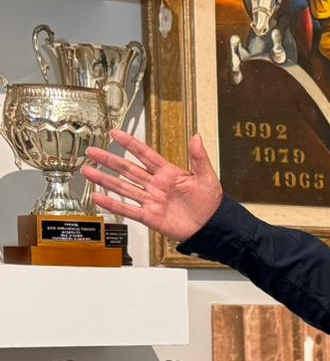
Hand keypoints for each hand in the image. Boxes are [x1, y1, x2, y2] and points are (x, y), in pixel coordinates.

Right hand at [83, 129, 223, 243]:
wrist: (212, 226)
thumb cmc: (211, 203)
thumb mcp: (207, 177)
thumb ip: (199, 158)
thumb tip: (196, 137)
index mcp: (169, 173)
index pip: (145, 154)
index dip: (130, 143)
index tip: (114, 133)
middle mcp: (156, 185)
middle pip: (127, 169)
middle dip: (109, 160)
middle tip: (91, 151)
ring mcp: (151, 200)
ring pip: (123, 187)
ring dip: (104, 179)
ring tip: (86, 170)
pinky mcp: (150, 216)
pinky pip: (128, 209)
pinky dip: (112, 204)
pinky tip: (98, 197)